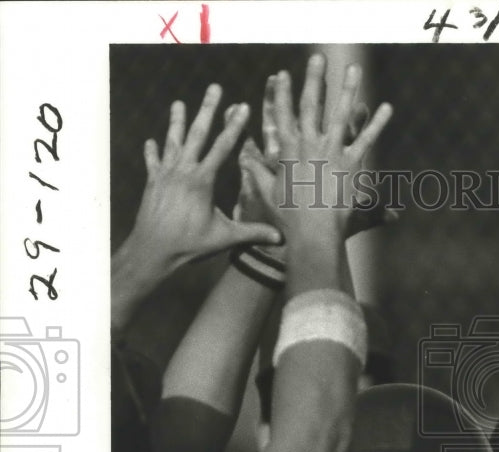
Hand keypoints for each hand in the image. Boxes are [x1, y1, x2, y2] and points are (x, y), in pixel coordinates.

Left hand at [127, 83, 281, 269]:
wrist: (153, 250)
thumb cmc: (189, 244)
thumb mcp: (224, 238)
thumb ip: (251, 233)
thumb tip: (280, 237)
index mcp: (202, 180)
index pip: (222, 147)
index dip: (234, 126)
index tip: (241, 106)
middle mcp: (183, 170)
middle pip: (197, 133)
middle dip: (207, 109)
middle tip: (214, 88)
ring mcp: (165, 174)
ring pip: (172, 141)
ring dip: (176, 121)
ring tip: (178, 103)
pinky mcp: (152, 182)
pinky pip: (153, 162)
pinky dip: (152, 151)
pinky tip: (151, 141)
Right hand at [235, 69, 396, 241]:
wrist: (312, 234)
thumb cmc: (287, 218)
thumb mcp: (267, 193)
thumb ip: (256, 170)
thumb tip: (243, 155)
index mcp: (287, 150)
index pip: (282, 115)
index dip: (282, 94)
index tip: (283, 74)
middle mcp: (309, 145)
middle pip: (312, 105)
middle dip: (314, 80)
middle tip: (318, 57)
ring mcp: (332, 152)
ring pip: (341, 113)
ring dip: (348, 89)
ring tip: (353, 68)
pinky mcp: (351, 165)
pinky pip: (366, 139)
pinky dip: (377, 123)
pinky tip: (386, 107)